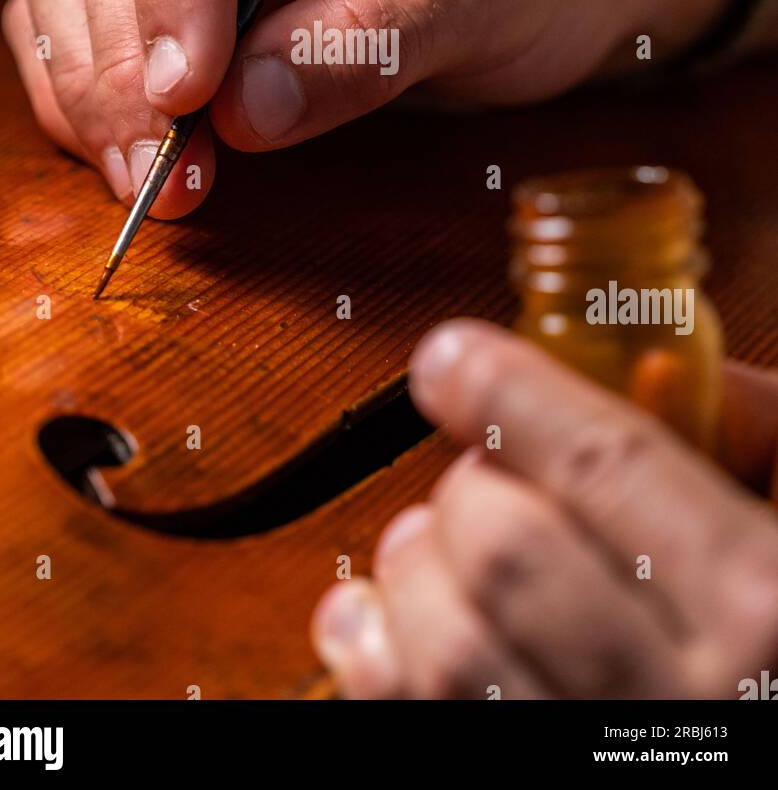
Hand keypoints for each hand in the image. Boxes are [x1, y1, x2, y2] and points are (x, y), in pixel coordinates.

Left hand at [311, 320, 777, 698]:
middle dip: (467, 487)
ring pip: (448, 647)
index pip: (603, 463)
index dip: (507, 393)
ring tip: (433, 546)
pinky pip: (414, 726)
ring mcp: (599, 770)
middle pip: (507, 549)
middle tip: (480, 477)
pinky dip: (372, 657)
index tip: (450, 361)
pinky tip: (376, 619)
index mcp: (765, 608)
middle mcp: (685, 706)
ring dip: (413, 569)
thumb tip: (656, 365)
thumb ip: (760, 438)